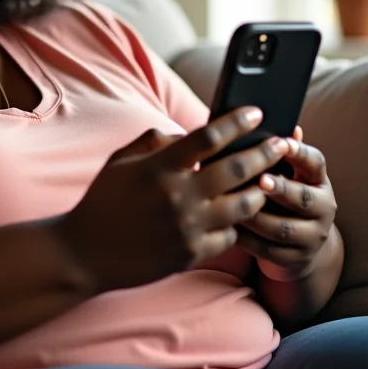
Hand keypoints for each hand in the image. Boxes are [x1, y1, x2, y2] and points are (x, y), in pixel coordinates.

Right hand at [54, 107, 290, 292]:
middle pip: (234, 170)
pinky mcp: (191, 254)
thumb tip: (187, 135)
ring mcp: (187, 228)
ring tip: (267, 180)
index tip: (256, 114)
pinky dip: (234, 223)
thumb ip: (155, 141)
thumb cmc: (102, 201)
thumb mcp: (120, 161)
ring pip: (242, 206)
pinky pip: (228, 235)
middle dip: (263, 153)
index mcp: (158, 168)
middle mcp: (177, 196)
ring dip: (258, 190)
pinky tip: (235, 215)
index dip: (236, 123)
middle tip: (282, 144)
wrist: (85, 252)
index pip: (208, 138)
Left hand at [237, 127, 336, 280]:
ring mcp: (310, 237)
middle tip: (260, 178)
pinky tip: (225, 226)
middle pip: (303, 198)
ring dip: (256, 215)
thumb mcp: (285, 173)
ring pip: (282, 227)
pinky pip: (266, 250)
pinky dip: (245, 238)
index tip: (283, 142)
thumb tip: (280, 124)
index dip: (300, 153)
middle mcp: (321, 209)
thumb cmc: (282, 197)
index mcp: (318, 181)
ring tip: (232, 202)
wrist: (299, 247)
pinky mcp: (293, 259)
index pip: (316, 163)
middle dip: (281, 188)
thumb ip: (277, 153)